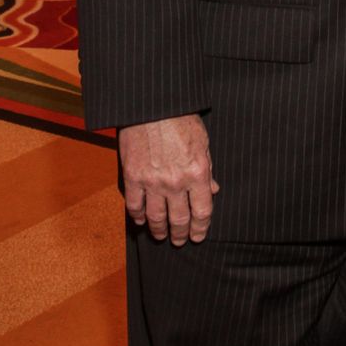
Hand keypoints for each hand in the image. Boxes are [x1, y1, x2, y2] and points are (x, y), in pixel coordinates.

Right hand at [119, 113, 218, 245]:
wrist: (153, 104)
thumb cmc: (181, 118)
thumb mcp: (202, 141)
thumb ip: (207, 168)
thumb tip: (212, 190)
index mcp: (198, 172)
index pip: (202, 211)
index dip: (201, 228)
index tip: (198, 235)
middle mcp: (176, 181)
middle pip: (180, 219)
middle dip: (181, 234)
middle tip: (180, 241)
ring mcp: (153, 181)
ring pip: (156, 218)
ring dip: (160, 230)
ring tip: (162, 236)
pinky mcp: (133, 176)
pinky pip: (135, 205)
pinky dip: (137, 216)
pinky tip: (141, 221)